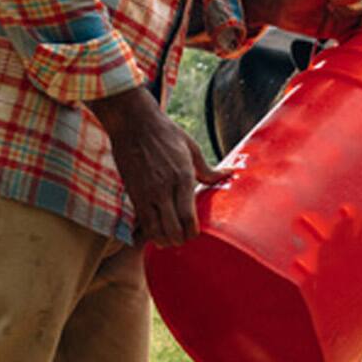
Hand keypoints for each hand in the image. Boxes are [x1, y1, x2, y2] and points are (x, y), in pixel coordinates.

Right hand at [90, 88, 227, 244]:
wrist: (133, 121)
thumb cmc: (165, 133)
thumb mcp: (191, 148)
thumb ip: (208, 169)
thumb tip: (229, 174)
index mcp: (183, 177)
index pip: (189, 218)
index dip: (192, 233)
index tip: (194, 234)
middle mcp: (164, 188)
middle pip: (172, 229)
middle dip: (179, 240)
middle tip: (182, 239)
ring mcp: (146, 192)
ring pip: (154, 230)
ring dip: (162, 239)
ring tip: (168, 240)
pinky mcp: (132, 192)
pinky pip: (140, 221)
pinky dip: (147, 232)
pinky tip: (153, 231)